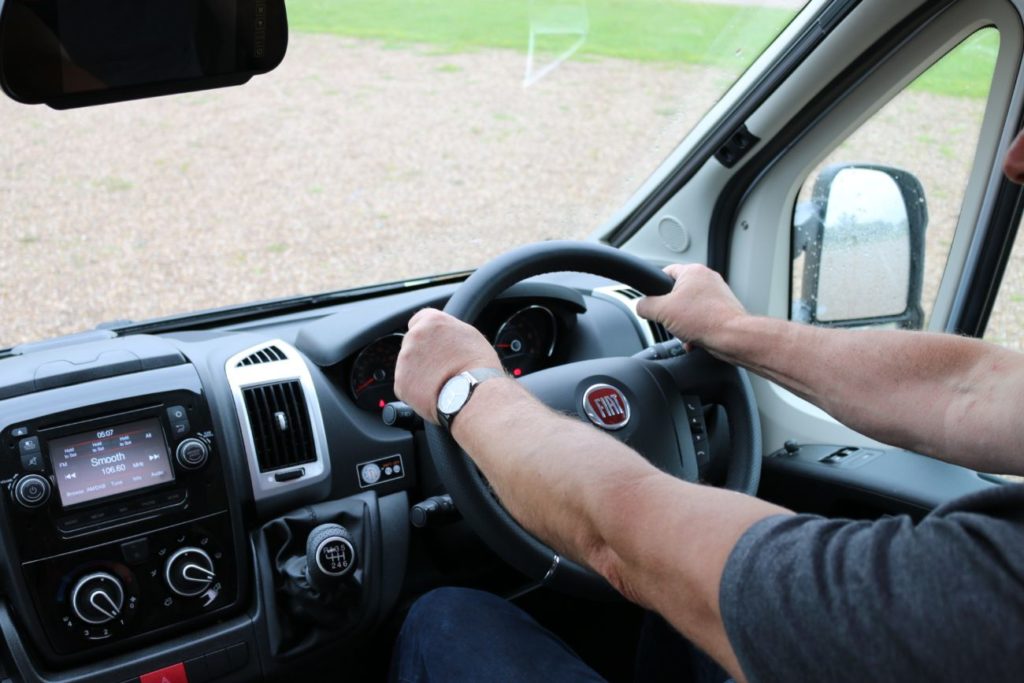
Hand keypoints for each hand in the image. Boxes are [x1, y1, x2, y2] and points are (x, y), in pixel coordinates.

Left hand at [394, 308, 503, 423]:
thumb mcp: (470, 336)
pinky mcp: (400, 382)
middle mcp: (415, 336)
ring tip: (439, 382)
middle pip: (411, 343)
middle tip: (439, 366)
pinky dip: (415, 390)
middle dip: (421, 354)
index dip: (426, 334)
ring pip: (407, 365)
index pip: (418, 320)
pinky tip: (432, 394)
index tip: (432, 343)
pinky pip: (405, 385)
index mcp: (432, 321)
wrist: (473, 393)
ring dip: (418, 372)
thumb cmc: (478, 366)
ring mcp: (405, 359)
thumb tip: (445, 336)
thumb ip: (450, 331)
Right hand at [636, 264, 746, 351]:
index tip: (654, 302)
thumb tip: (641, 306)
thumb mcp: (662, 312)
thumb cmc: (705, 320)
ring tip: (685, 331)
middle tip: (670, 320)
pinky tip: (694, 339)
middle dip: (671, 311)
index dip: (655, 289)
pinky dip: (695, 328)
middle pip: (677, 293)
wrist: (731, 337)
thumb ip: (645, 306)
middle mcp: (707, 279)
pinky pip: (702, 317)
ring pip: (689, 308)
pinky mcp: (724, 309)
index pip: (665, 272)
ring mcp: (718, 293)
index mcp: (693, 271)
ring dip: (683, 323)